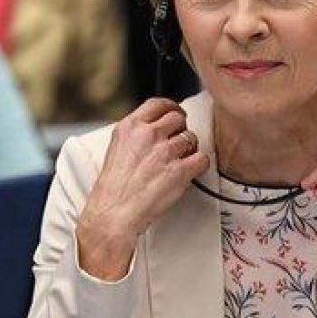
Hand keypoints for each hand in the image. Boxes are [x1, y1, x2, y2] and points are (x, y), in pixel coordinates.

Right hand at [76, 98, 209, 279]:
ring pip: (191, 138)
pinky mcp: (179, 170)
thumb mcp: (117, 149)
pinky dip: (199, 165)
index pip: (158, 104)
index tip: (175, 113)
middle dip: (181, 129)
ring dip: (190, 149)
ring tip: (181, 161)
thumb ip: (136, 135)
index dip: (171, 108)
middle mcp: (148, 135)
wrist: (113, 213)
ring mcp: (165, 151)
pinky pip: (202, 158)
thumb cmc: (114, 188)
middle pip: (178, 117)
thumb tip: (155, 128)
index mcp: (130, 127)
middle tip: (179, 141)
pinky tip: (190, 172)